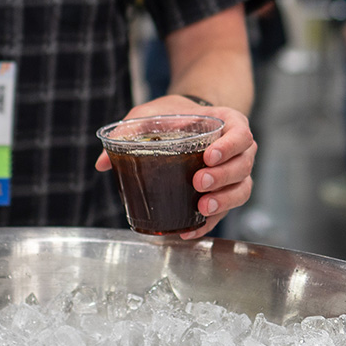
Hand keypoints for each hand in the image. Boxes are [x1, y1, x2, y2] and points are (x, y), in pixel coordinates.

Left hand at [95, 94, 256, 237]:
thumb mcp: (150, 114)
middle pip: (243, 166)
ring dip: (223, 201)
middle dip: (223, 177)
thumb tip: (102, 163)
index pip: (242, 135)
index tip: (209, 156)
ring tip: (202, 208)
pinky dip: (208, 223)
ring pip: (241, 190)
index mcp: (228, 125)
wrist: (185, 121)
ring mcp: (232, 175)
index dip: (231, 146)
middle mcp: (237, 151)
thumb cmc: (173, 115)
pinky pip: (224, 212)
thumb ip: (129, 130)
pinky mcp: (221, 194)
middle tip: (198, 181)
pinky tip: (189, 230)